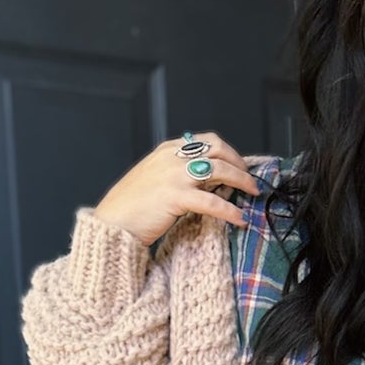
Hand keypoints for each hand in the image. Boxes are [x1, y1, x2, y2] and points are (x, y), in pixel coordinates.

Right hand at [93, 131, 261, 246]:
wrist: (112, 224)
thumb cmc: (131, 207)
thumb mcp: (153, 179)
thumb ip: (176, 174)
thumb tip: (205, 182)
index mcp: (166, 150)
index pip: (205, 140)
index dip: (228, 151)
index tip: (238, 165)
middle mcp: (172, 158)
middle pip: (217, 150)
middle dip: (239, 163)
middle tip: (250, 180)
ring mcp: (174, 176)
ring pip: (219, 170)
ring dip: (241, 181)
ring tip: (252, 194)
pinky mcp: (175, 197)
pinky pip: (212, 202)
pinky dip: (230, 211)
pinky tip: (239, 219)